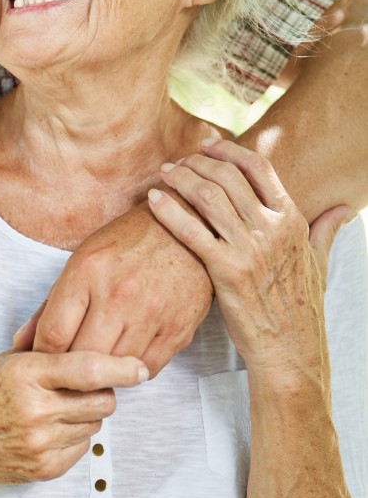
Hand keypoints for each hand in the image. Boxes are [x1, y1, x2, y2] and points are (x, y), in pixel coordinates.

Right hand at [0, 349, 147, 493]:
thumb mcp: (4, 361)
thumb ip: (45, 352)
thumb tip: (90, 338)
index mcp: (26, 373)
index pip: (88, 369)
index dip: (120, 368)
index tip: (140, 367)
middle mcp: (36, 408)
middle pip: (102, 401)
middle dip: (103, 391)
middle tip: (84, 387)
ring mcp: (40, 442)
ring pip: (95, 425)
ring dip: (87, 415)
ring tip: (59, 408)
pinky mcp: (44, 468)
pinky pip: (82, 448)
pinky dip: (74, 437)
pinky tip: (50, 429)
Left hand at [13, 204, 213, 376]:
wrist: (188, 225)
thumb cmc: (130, 241)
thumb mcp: (83, 259)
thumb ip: (51, 304)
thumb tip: (22, 342)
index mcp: (87, 271)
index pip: (52, 335)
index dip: (43, 355)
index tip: (45, 358)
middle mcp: (118, 293)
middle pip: (81, 358)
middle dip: (71, 368)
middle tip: (69, 368)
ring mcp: (151, 313)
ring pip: (114, 369)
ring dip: (104, 372)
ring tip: (100, 363)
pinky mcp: (178, 329)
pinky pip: (147, 369)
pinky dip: (133, 370)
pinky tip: (128, 355)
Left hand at [149, 140, 354, 378]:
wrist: (290, 350)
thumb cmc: (300, 307)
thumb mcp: (320, 262)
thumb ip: (326, 229)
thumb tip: (345, 209)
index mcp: (292, 220)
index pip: (258, 166)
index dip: (228, 150)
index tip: (207, 146)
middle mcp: (271, 228)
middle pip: (227, 176)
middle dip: (197, 162)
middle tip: (178, 161)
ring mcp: (249, 248)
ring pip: (207, 196)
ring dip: (180, 178)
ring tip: (163, 174)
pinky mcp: (226, 270)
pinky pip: (191, 230)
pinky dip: (169, 210)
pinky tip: (154, 200)